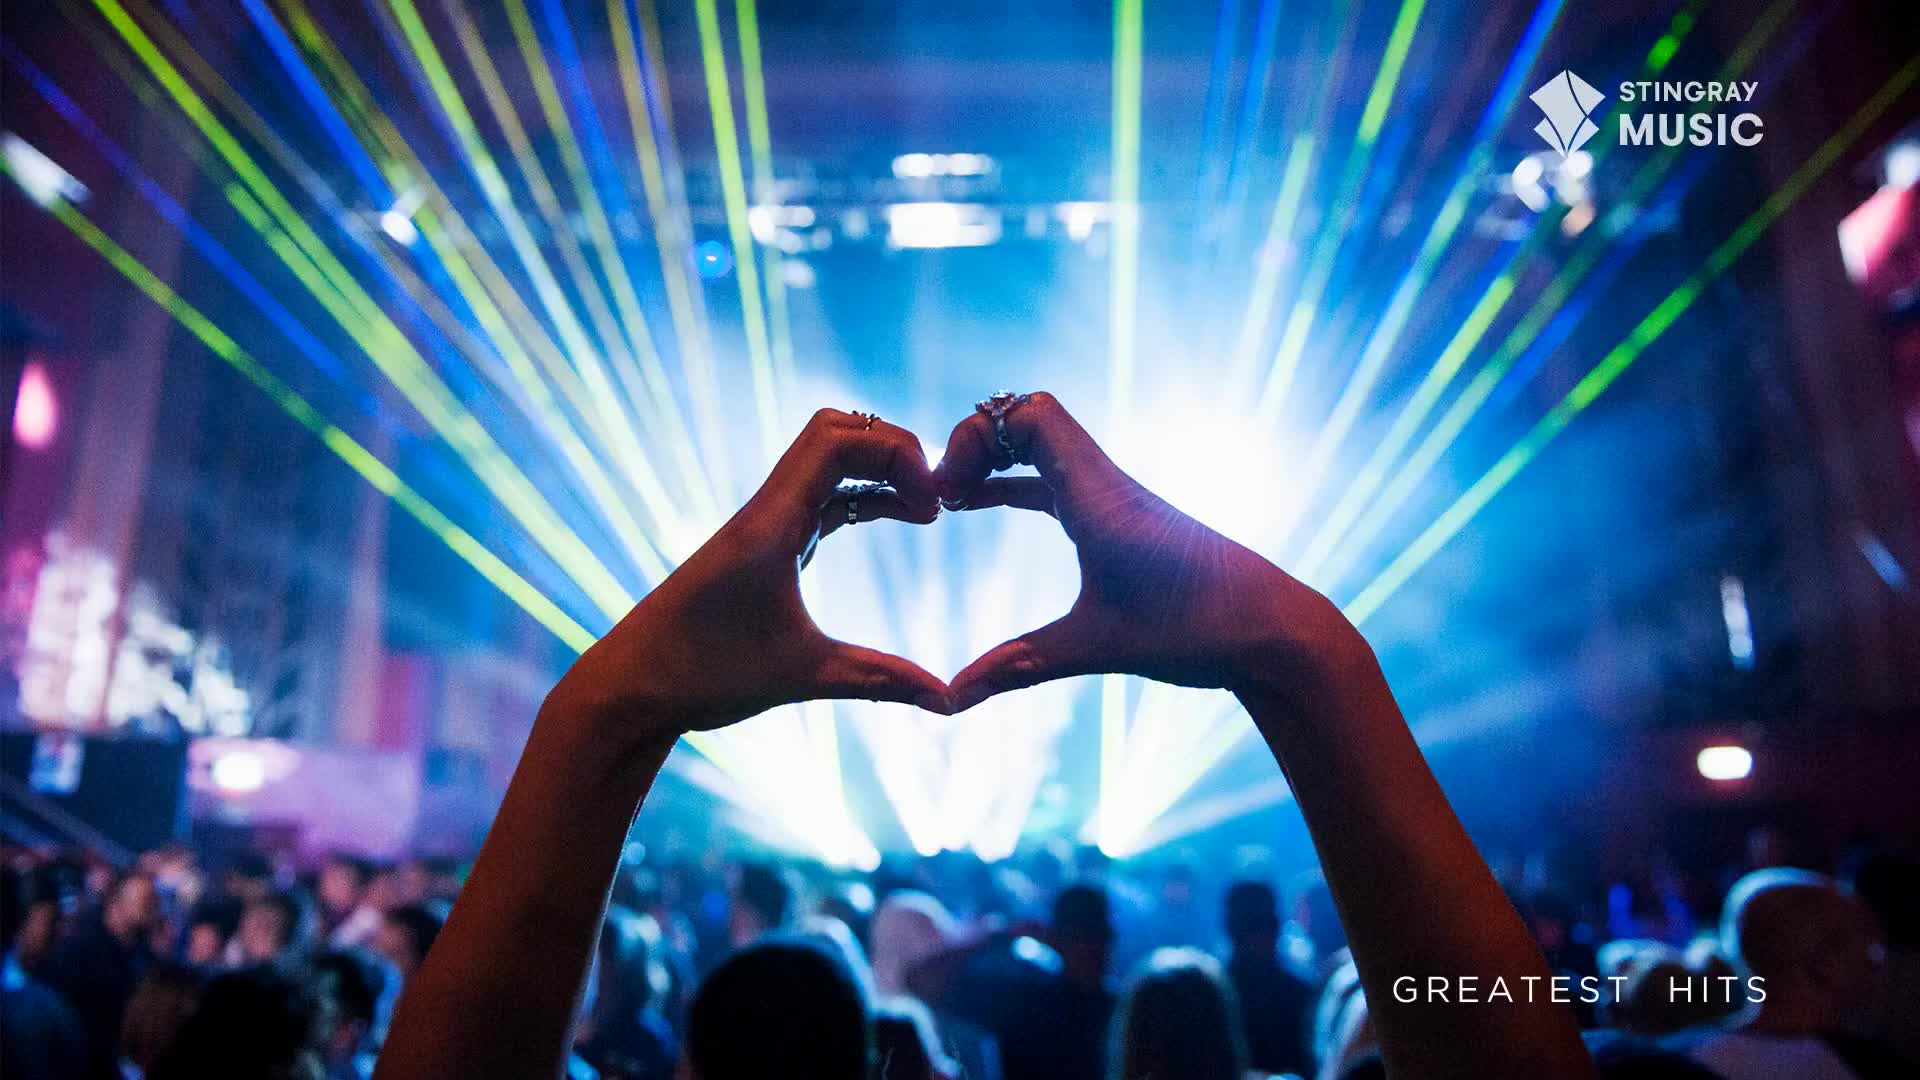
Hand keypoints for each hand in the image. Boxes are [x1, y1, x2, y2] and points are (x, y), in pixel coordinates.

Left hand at [548, 409, 950, 741]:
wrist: (632, 687)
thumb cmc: (704, 676)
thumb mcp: (802, 677)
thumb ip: (880, 681)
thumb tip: (950, 700)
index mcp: (771, 523)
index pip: (837, 440)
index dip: (896, 453)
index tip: (934, 506)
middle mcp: (767, 511)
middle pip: (837, 433)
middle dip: (895, 450)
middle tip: (936, 500)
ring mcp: (765, 524)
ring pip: (829, 461)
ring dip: (881, 470)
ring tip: (927, 511)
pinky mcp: (766, 543)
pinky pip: (823, 495)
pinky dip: (864, 495)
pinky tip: (898, 517)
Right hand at [935, 393, 1358, 710]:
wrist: (1276, 634)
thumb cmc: (1197, 631)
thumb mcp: (1096, 648)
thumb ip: (1017, 668)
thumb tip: (950, 701)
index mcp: (1100, 496)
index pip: (1028, 414)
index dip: (975, 437)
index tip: (945, 493)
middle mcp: (1108, 485)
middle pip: (1029, 416)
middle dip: (976, 441)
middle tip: (941, 494)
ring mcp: (1117, 500)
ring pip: (1045, 445)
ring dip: (995, 459)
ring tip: (952, 499)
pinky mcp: (1125, 522)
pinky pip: (1058, 480)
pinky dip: (1017, 482)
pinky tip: (985, 506)